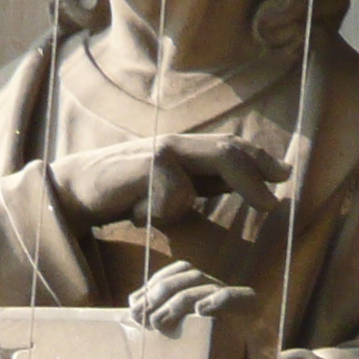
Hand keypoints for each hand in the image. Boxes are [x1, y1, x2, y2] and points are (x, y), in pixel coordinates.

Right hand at [52, 135, 287, 229]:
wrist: (74, 190)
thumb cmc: (124, 192)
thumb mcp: (170, 189)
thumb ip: (201, 183)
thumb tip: (244, 184)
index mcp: (185, 150)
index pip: (229, 148)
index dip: (259, 159)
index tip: (284, 174)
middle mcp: (175, 144)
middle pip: (226, 152)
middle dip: (255, 172)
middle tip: (274, 198)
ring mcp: (160, 152)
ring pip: (197, 179)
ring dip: (177, 207)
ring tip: (148, 214)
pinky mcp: (146, 165)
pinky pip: (171, 198)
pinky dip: (156, 213)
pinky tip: (131, 212)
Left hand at [126, 259, 254, 330]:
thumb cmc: (204, 346)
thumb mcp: (178, 328)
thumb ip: (158, 313)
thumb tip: (133, 306)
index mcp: (201, 287)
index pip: (177, 271)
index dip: (154, 283)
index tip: (134, 304)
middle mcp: (215, 287)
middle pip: (189, 276)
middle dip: (159, 293)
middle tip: (141, 317)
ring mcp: (230, 297)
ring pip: (205, 285)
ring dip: (177, 301)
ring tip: (158, 322)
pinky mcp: (247, 309)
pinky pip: (236, 296)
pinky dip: (217, 300)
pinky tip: (200, 310)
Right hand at [128, 261, 287, 358]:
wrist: (245, 358)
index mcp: (249, 316)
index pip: (237, 298)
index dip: (221, 299)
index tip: (201, 311)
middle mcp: (230, 295)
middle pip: (203, 283)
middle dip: (175, 299)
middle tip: (152, 321)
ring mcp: (212, 285)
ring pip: (187, 274)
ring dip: (159, 289)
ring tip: (137, 311)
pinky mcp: (196, 283)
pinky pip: (177, 271)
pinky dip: (156, 281)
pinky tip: (137, 299)